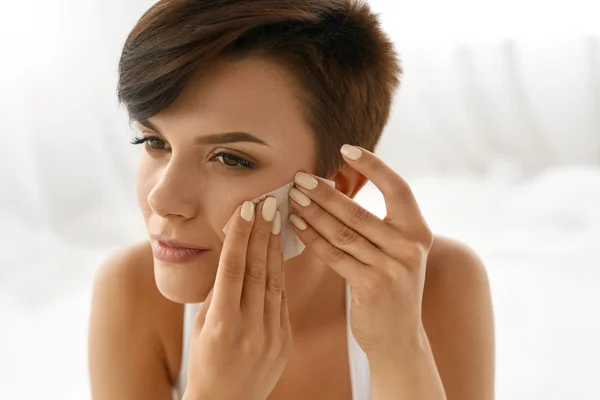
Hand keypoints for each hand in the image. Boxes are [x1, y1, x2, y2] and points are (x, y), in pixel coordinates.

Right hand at [184, 198, 290, 399]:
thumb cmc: (204, 361)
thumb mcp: (201, 326)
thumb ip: (218, 292)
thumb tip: (232, 253)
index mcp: (221, 324)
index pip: (232, 269)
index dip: (240, 236)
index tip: (246, 209)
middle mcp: (249, 328)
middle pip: (257, 269)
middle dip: (262, 232)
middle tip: (268, 202)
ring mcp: (271, 335)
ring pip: (275, 280)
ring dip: (275, 247)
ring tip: (277, 218)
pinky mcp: (285, 340)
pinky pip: (282, 298)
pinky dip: (279, 272)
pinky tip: (279, 250)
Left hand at [289, 145, 432, 358]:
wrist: (399, 339)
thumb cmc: (392, 287)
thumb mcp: (398, 253)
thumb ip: (381, 225)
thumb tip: (338, 188)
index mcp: (418, 232)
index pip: (399, 188)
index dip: (374, 166)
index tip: (346, 148)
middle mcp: (410, 247)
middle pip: (359, 212)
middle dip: (325, 192)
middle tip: (300, 177)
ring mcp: (393, 268)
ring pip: (343, 233)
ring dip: (313, 212)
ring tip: (292, 197)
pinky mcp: (372, 286)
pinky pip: (334, 256)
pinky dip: (312, 238)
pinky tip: (296, 225)